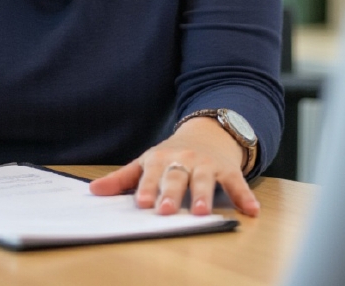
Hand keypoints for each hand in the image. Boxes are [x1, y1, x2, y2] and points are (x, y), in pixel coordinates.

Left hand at [87, 117, 260, 216]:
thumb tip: (93, 190)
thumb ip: (122, 178)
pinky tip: (251, 211)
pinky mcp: (228, 169)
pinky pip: (237, 183)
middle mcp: (184, 160)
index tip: (143, 203)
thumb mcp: (147, 162)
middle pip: (177, 177)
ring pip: (205, 180)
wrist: (208, 131)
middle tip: (166, 211)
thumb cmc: (172, 154)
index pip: (152, 175)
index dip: (148, 188)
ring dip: (203, 195)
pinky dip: (244, 196)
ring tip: (201, 212)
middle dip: (171, 193)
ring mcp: (207, 164)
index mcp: (161, 159)